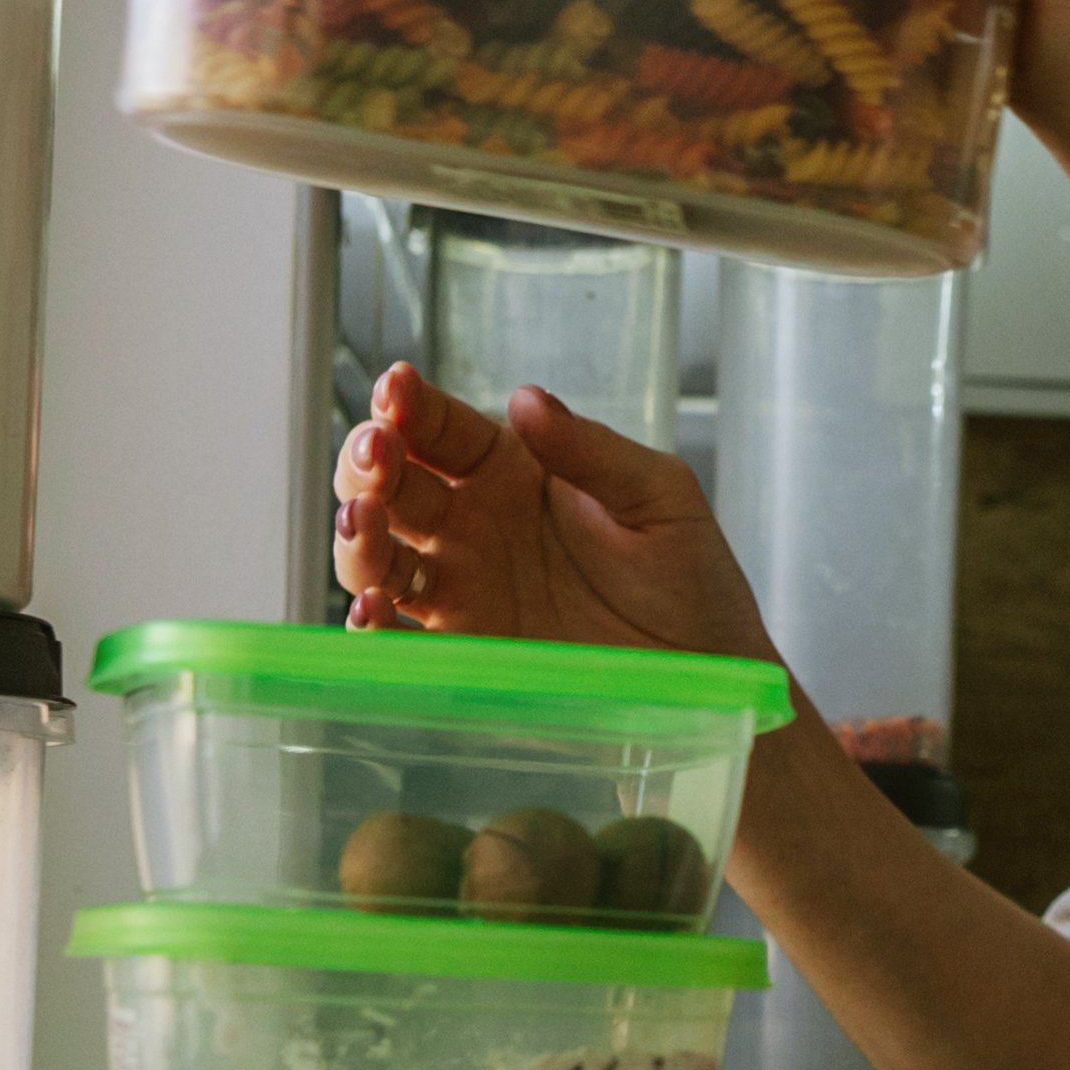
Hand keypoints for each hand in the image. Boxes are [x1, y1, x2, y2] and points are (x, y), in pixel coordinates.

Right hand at [332, 363, 780, 672]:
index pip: (443, 429)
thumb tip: (527, 400)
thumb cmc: (692, 582)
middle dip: (370, 463)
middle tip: (377, 452)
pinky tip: (372, 609)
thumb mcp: (658, 500)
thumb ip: (593, 452)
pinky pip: (398, 639)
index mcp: (515, 472)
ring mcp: (462, 591)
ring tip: (365, 521)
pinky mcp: (463, 656)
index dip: (411, 406)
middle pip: (393, 486)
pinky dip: (371, 624)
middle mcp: (474, 526)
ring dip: (358, 537)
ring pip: (379, 556)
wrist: (711, 680)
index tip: (398, 390)